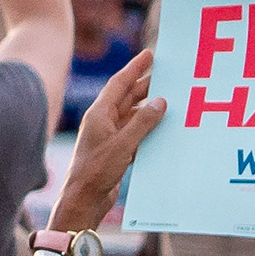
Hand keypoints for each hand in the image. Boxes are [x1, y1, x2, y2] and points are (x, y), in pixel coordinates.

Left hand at [46, 47, 162, 232]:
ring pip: (132, 117)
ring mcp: (109, 138)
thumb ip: (143, 122)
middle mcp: (103, 122)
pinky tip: (162, 129)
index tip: (149, 55)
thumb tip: (161, 101)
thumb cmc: (97, 171)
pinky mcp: (115, 153)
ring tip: (170, 100)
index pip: (119, 84)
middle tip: (166, 75)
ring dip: (149, 109)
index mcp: (99, 114)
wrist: (84, 200)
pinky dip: (148, 130)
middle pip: (127, 98)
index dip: (134, 68)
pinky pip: (135, 135)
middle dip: (145, 86)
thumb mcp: (123, 144)